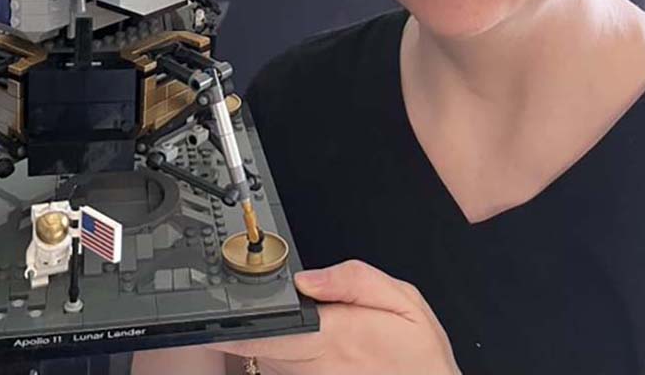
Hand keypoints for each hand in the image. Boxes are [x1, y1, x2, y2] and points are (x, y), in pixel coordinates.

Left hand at [208, 259, 460, 374]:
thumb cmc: (420, 353)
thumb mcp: (403, 300)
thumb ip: (353, 280)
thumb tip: (306, 278)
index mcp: (334, 336)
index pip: (267, 331)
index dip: (238, 319)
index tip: (224, 302)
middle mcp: (316, 365)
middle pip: (259, 344)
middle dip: (252, 322)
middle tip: (247, 301)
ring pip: (268, 358)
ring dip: (267, 339)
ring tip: (288, 322)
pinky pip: (283, 371)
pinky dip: (283, 355)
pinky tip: (301, 345)